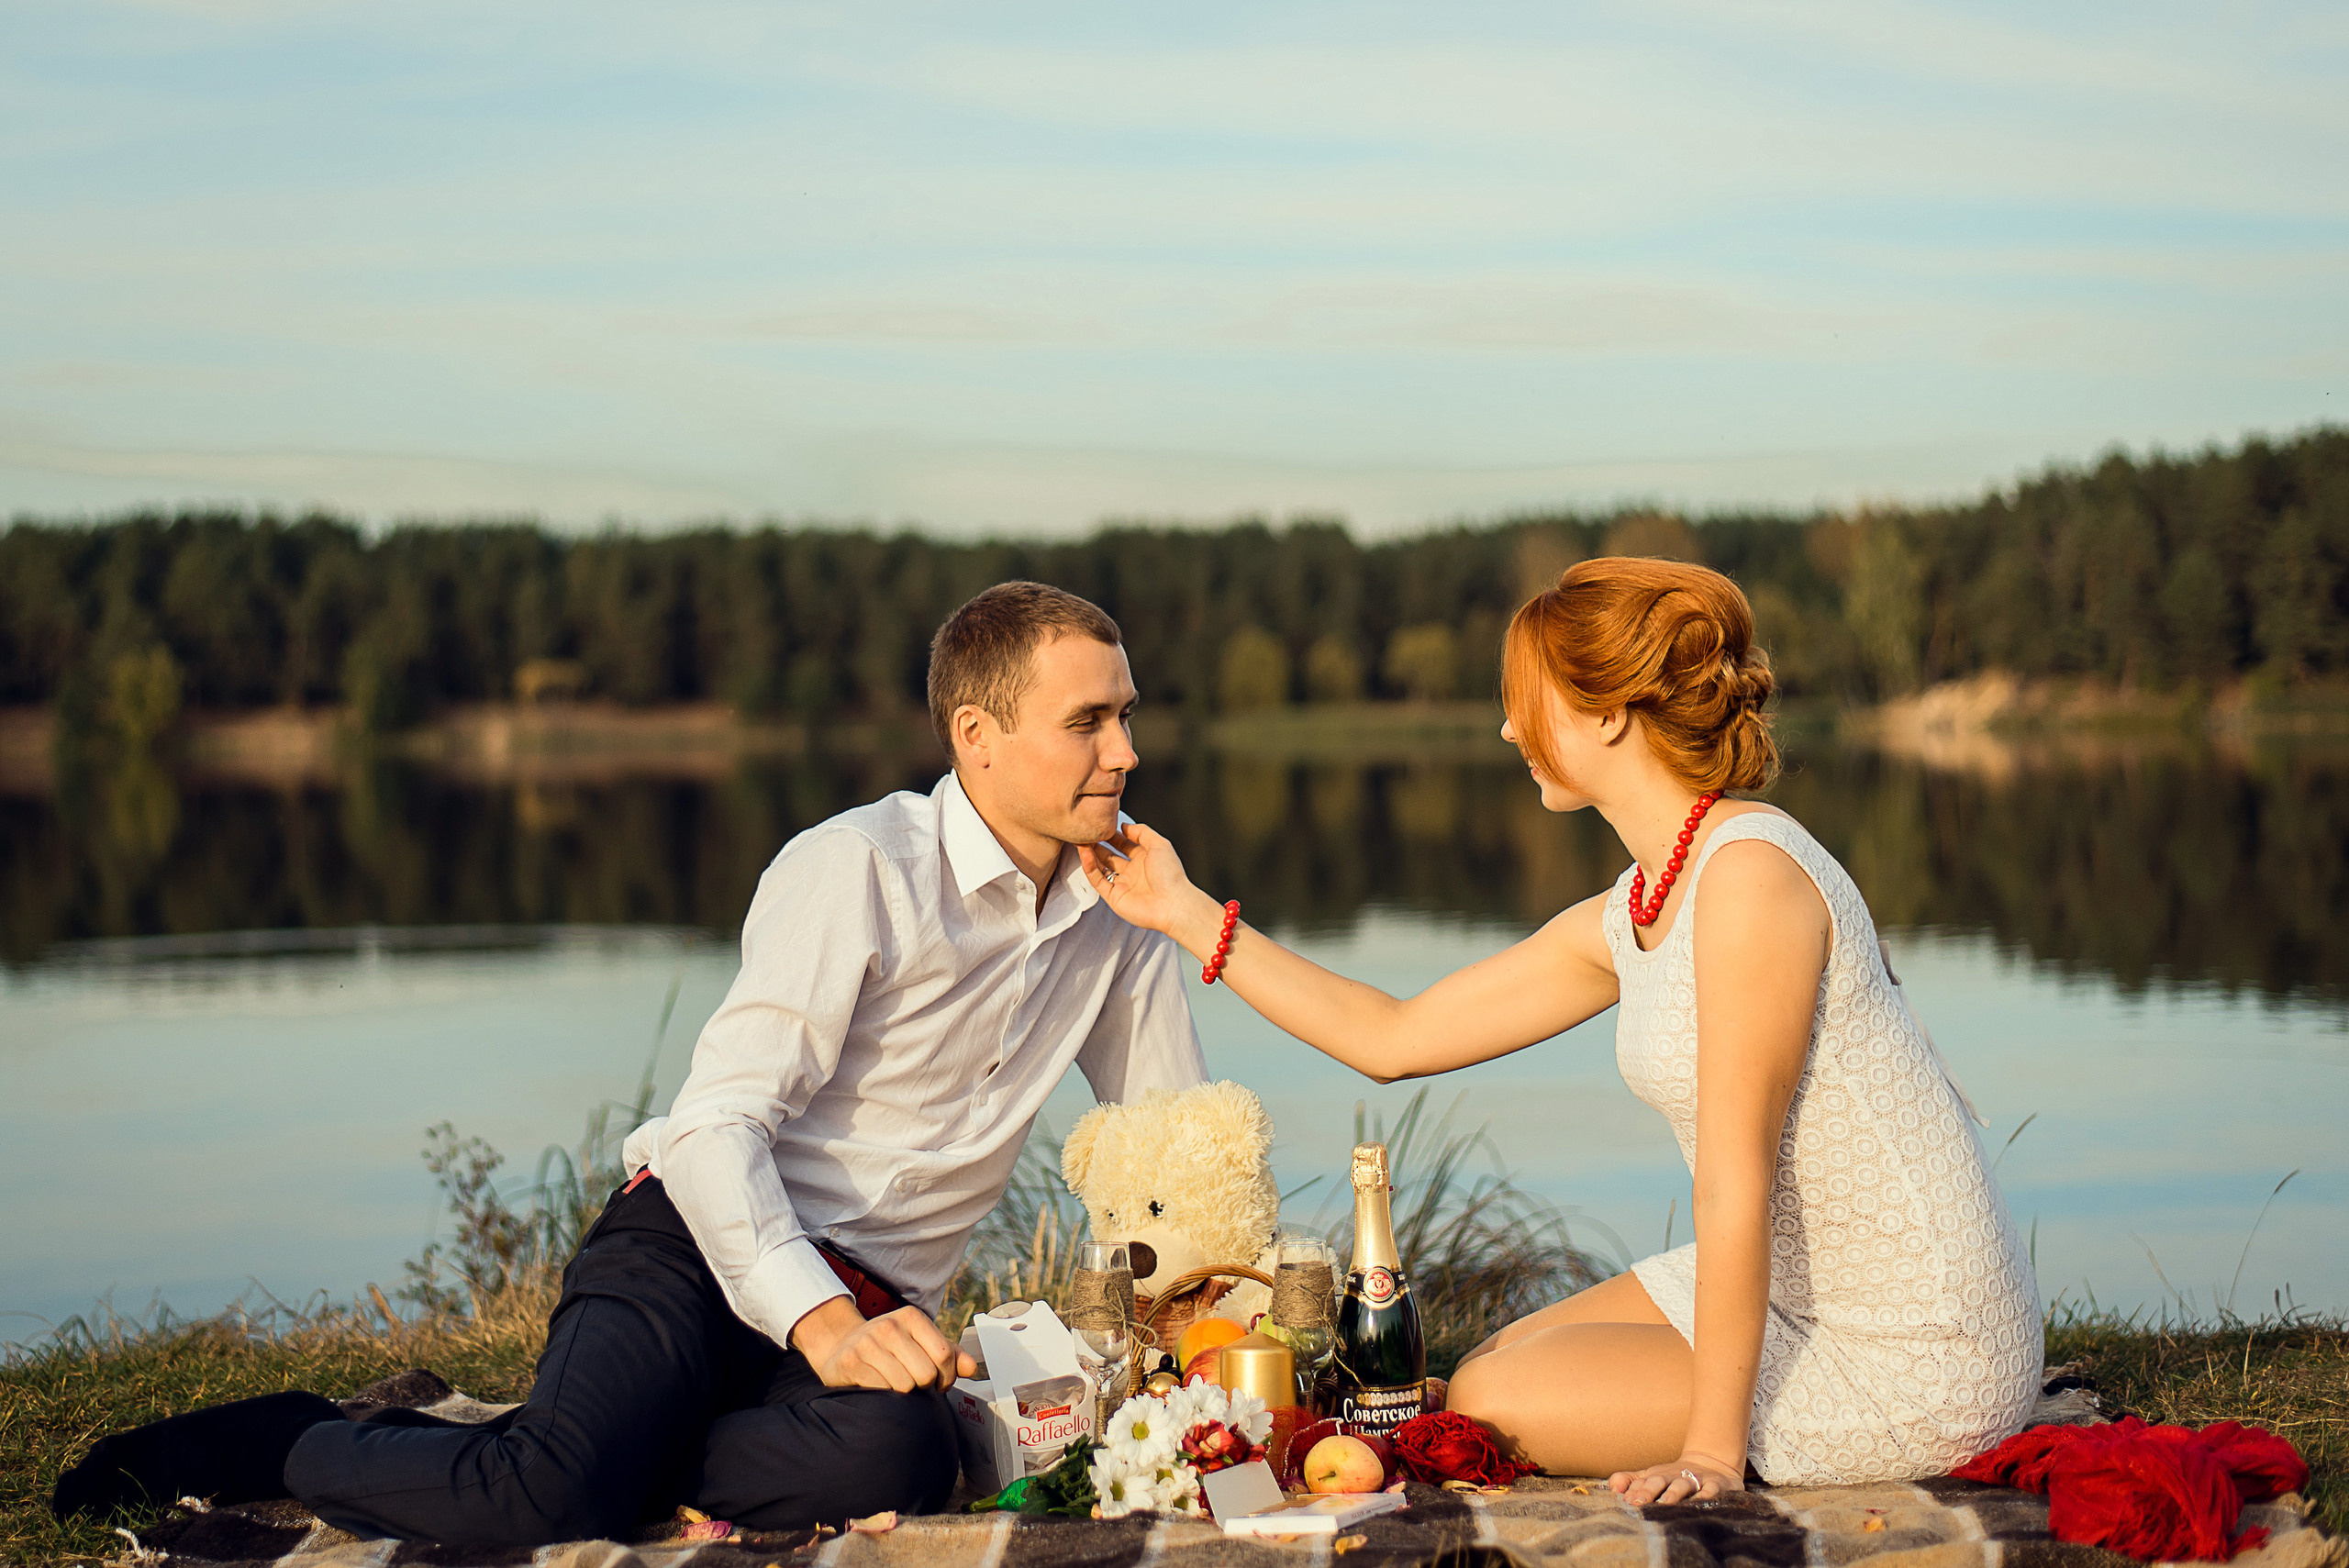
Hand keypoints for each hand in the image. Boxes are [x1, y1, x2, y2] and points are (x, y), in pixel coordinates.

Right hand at [792, 1297, 975, 1391]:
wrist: (841, 1345)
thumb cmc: (889, 1347)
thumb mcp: (919, 1343)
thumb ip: (949, 1355)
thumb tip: (971, 1368)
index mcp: (912, 1317)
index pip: (943, 1355)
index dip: (946, 1377)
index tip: (938, 1383)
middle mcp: (889, 1326)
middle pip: (925, 1374)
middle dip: (923, 1387)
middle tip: (914, 1384)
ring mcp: (867, 1343)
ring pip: (904, 1385)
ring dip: (903, 1393)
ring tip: (894, 1383)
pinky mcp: (851, 1362)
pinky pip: (881, 1390)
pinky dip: (883, 1395)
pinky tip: (877, 1386)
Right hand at [1078, 823, 1218, 943]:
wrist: (1172, 904)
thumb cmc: (1170, 875)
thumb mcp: (1159, 844)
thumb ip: (1142, 832)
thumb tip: (1124, 826)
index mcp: (1145, 859)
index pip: (1124, 844)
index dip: (1113, 835)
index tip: (1101, 825)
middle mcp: (1133, 872)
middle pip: (1110, 855)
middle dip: (1098, 844)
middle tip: (1086, 832)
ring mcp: (1123, 884)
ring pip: (1101, 867)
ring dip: (1091, 854)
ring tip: (1081, 840)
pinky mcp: (1114, 897)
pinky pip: (1097, 880)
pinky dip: (1090, 867)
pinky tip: (1085, 854)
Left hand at [1609, 1453, 1743, 1505]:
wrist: (1713, 1464)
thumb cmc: (1674, 1477)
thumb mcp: (1651, 1477)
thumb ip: (1629, 1481)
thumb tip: (1612, 1489)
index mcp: (1655, 1476)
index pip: (1641, 1483)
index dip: (1632, 1492)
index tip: (1623, 1502)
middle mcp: (1673, 1476)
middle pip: (1657, 1481)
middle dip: (1647, 1492)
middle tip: (1637, 1503)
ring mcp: (1694, 1479)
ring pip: (1682, 1485)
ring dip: (1673, 1493)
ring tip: (1665, 1504)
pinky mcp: (1714, 1485)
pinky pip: (1710, 1490)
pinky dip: (1705, 1495)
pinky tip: (1700, 1503)